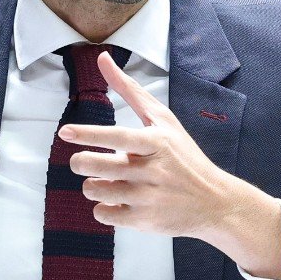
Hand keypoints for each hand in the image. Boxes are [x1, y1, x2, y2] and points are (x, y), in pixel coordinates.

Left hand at [59, 51, 280, 279]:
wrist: (215, 202)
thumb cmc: (184, 157)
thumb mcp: (163, 120)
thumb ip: (129, 90)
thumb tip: (102, 58)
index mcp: (157, 143)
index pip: (119, 137)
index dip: (90, 134)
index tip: (65, 132)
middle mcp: (153, 171)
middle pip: (99, 167)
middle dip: (82, 163)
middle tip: (81, 161)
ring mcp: (148, 198)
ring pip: (96, 191)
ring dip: (92, 186)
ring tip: (104, 181)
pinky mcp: (144, 221)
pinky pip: (104, 214)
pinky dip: (103, 208)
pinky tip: (116, 201)